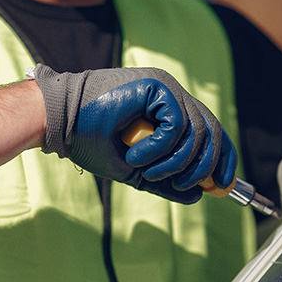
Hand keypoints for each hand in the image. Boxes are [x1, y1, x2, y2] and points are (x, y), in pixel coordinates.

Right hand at [31, 64, 235, 203]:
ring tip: (147, 172)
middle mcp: (173, 95)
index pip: (211, 132)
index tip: (222, 186)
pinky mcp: (156, 85)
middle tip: (185, 185)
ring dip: (174, 163)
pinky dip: (159, 149)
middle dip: (205, 167)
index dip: (223, 159)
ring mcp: (166, 88)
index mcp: (170, 110)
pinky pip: (176, 126)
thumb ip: (166, 182)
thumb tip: (197, 196)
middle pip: (212, 132)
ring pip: (196, 133)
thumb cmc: (90, 141)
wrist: (58, 122)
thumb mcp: (135, 170)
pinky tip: (136, 156)